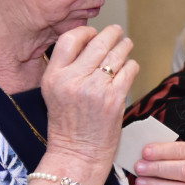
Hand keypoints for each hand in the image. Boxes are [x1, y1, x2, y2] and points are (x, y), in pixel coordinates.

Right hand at [42, 25, 138, 164]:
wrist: (78, 153)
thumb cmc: (68, 124)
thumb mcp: (53, 92)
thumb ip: (66, 68)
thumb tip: (88, 40)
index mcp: (53, 76)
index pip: (69, 38)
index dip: (85, 32)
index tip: (93, 33)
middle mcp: (72, 80)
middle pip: (97, 42)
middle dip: (112, 34)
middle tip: (117, 32)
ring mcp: (95, 88)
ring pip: (117, 53)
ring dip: (125, 46)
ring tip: (126, 45)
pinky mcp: (114, 98)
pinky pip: (130, 69)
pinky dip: (132, 65)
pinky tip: (129, 68)